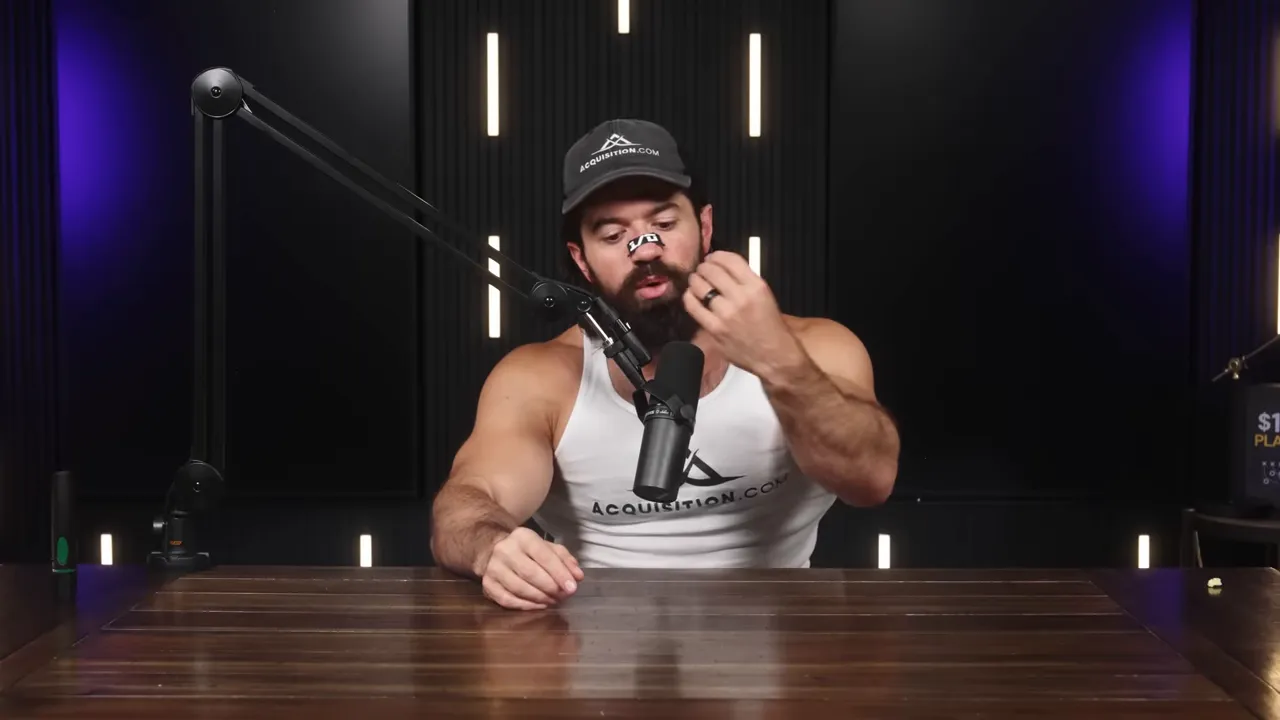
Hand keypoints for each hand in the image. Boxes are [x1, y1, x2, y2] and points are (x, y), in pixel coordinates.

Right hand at [479, 527, 583, 610]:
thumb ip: (565, 560)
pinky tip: (539, 606)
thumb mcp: (547, 548)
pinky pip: (507, 600)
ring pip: (519, 588)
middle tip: (563, 596)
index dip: (559, 573)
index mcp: (523, 537)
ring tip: (553, 601)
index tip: (572, 587)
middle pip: (530, 573)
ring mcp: (493, 568)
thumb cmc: (527, 551)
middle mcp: (505, 551)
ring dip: (540, 598)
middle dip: (551, 588)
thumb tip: (578, 576)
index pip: (544, 556)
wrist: (492, 549)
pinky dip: (526, 606)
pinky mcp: (488, 585)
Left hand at [683, 251, 805, 378]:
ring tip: (695, 281)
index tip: (712, 258)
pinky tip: (691, 296)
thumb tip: (722, 268)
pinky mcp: (714, 329)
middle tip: (702, 270)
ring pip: (700, 286)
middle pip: (712, 271)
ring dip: (695, 280)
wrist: (773, 356)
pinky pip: (693, 306)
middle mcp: (740, 297)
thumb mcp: (765, 296)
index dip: (717, 256)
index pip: (730, 260)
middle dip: (704, 267)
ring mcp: (726, 314)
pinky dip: (689, 298)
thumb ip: (745, 281)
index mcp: (756, 286)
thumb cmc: (770, 327)